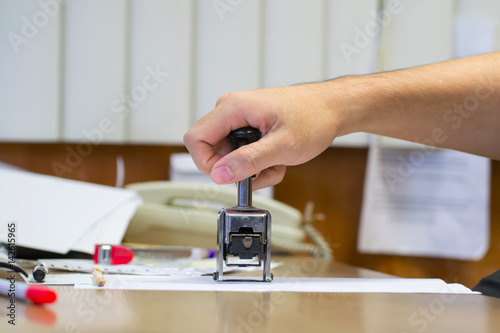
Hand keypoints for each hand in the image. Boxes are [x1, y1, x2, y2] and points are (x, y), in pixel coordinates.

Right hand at [183, 82, 344, 188]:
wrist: (332, 108)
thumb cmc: (314, 117)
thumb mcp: (282, 146)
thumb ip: (249, 161)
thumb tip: (219, 174)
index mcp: (233, 108)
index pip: (195, 139)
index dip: (207, 164)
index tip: (230, 176)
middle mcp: (231, 110)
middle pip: (211, 150)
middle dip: (235, 169)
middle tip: (261, 172)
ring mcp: (239, 118)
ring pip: (228, 155)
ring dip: (250, 168)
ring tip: (275, 165)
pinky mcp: (248, 126)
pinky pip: (240, 152)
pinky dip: (257, 163)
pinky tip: (276, 161)